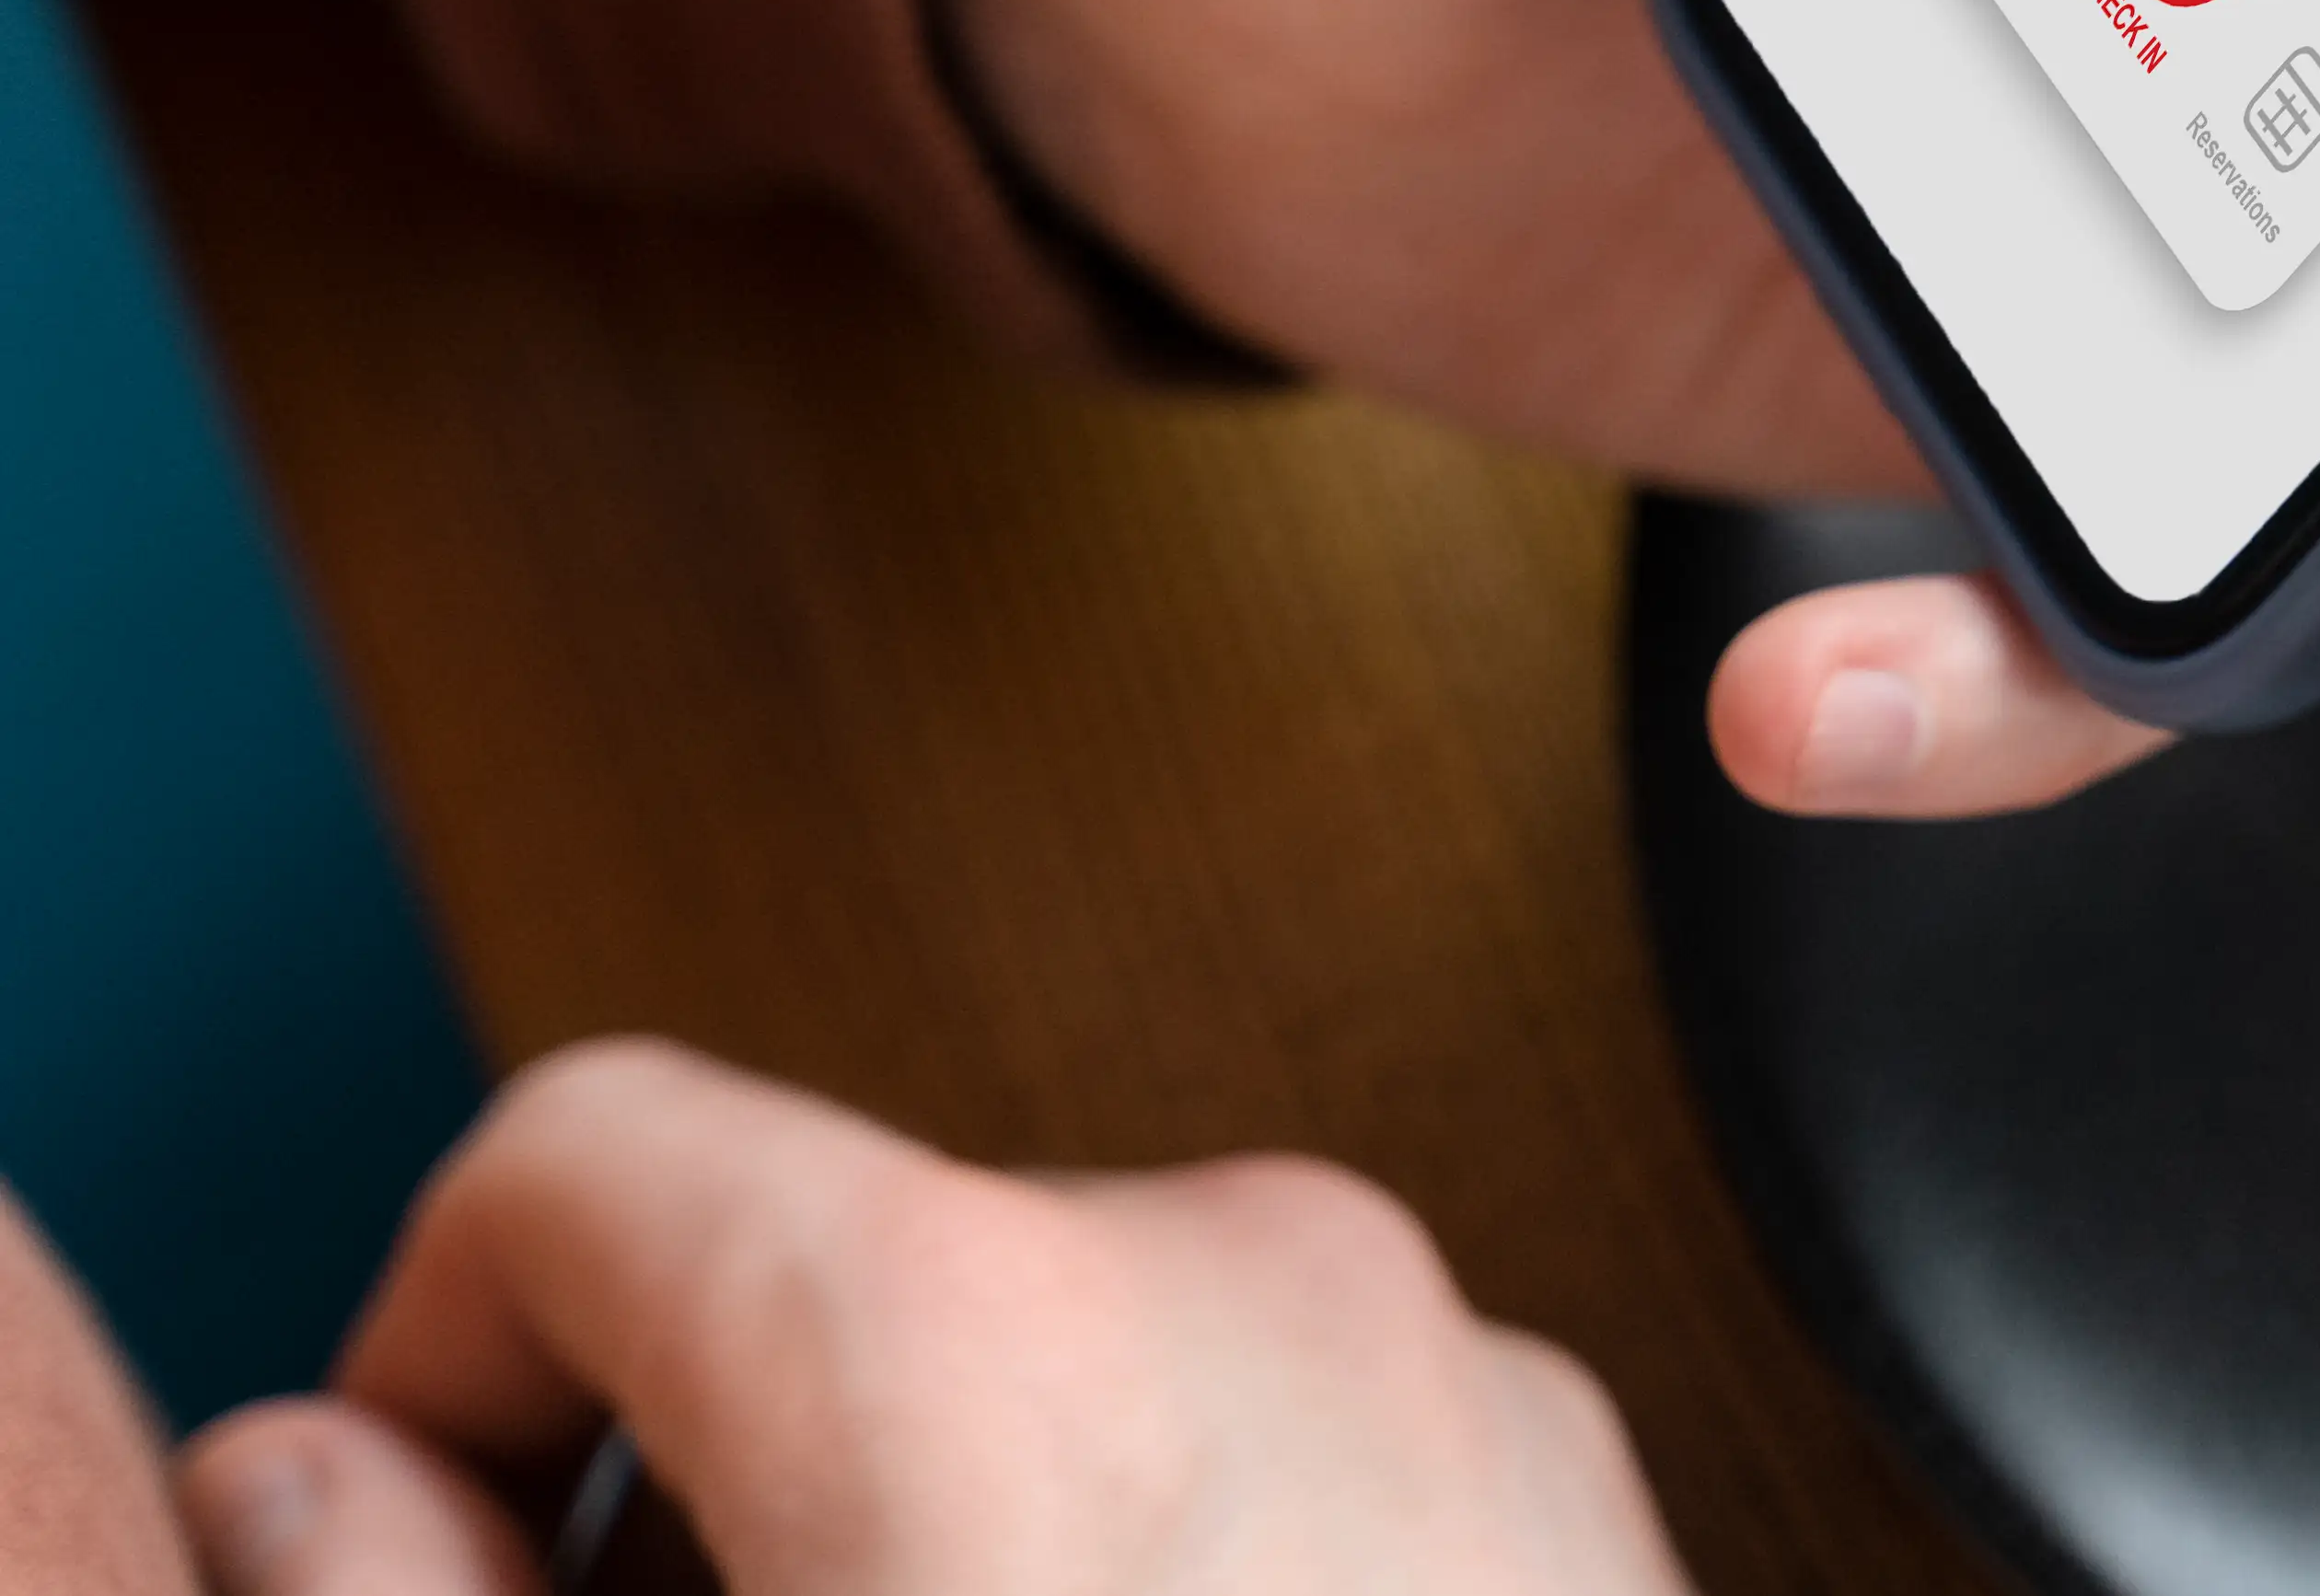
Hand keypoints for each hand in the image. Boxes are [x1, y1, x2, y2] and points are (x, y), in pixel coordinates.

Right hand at [173, 1039, 1683, 1594]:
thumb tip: (330, 1493)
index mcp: (978, 1339)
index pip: (592, 1167)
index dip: (457, 1371)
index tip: (455, 1565)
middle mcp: (1250, 1286)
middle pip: (853, 1278)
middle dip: (726, 1510)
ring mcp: (1464, 1382)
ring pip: (1086, 1378)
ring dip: (965, 1559)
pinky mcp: (1588, 1503)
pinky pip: (1296, 1464)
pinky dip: (1183, 1594)